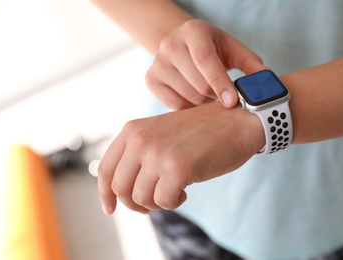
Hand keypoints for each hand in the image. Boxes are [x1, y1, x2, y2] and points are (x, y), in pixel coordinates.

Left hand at [97, 102, 263, 214]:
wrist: (236, 121)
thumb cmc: (200, 132)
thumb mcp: (160, 134)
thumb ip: (138, 155)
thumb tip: (121, 192)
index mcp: (133, 130)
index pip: (105, 169)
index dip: (106, 194)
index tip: (111, 209)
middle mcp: (140, 140)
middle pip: (120, 188)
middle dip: (135, 203)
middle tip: (153, 202)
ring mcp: (158, 153)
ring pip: (140, 198)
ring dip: (158, 201)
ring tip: (175, 189)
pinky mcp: (178, 168)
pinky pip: (163, 201)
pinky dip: (173, 201)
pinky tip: (185, 189)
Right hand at [145, 19, 267, 109]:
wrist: (180, 43)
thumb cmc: (211, 47)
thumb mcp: (231, 48)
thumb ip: (250, 63)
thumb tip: (267, 83)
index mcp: (193, 31)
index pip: (205, 60)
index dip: (219, 82)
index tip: (231, 102)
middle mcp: (170, 45)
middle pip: (197, 84)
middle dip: (216, 95)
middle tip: (225, 97)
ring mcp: (157, 63)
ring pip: (187, 97)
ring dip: (204, 103)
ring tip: (210, 94)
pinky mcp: (151, 79)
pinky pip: (174, 105)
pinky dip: (190, 107)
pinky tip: (196, 99)